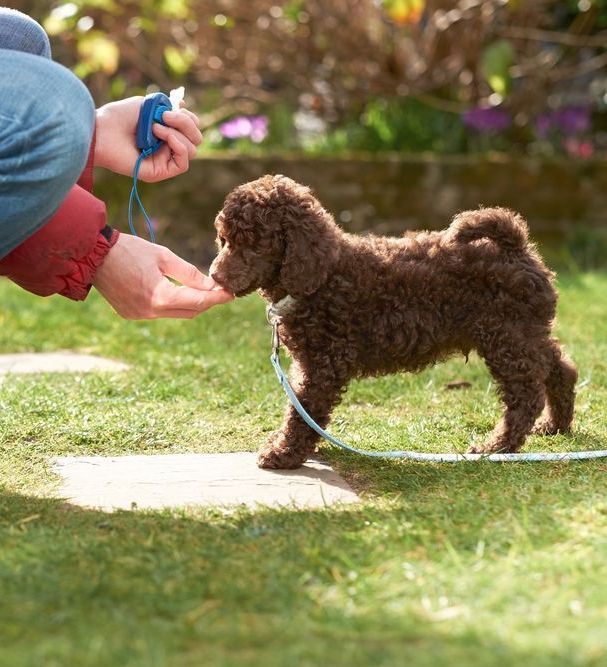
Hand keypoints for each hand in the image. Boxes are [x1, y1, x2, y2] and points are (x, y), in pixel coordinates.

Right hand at [93, 234, 233, 318]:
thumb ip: (189, 273)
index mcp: (160, 297)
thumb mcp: (163, 256)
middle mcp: (150, 312)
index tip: (231, 294)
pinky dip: (171, 304)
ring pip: (175, 314)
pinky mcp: (131, 314)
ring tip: (200, 290)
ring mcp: (139, 316)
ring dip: (189, 304)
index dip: (217, 298)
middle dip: (206, 302)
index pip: (198, 302)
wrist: (92, 255)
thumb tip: (211, 285)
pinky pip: (159, 313)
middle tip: (219, 290)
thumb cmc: (129, 250)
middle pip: (190, 312)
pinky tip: (174, 291)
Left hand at [94, 96, 202, 181]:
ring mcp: (164, 160)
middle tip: (165, 115)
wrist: (102, 131)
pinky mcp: (160, 172)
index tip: (174, 106)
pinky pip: (183, 163)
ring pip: (192, 150)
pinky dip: (178, 145)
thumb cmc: (119, 117)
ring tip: (155, 127)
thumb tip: (185, 107)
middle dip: (186, 123)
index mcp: (167, 132)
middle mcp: (168, 148)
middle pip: (196, 139)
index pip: (192, 129)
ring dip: (177, 133)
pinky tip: (161, 135)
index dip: (188, 118)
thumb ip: (169, 107)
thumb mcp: (149, 105)